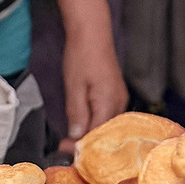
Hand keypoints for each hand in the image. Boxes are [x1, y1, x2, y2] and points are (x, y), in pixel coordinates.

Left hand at [57, 22, 126, 151]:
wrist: (92, 33)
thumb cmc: (82, 55)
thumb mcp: (73, 87)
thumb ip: (76, 114)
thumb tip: (76, 137)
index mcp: (109, 103)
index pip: (97, 135)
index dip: (81, 145)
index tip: (64, 150)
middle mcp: (119, 104)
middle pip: (104, 133)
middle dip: (86, 143)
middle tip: (65, 147)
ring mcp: (120, 99)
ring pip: (107, 125)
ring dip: (91, 134)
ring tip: (71, 139)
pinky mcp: (117, 95)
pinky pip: (108, 116)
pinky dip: (96, 123)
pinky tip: (84, 125)